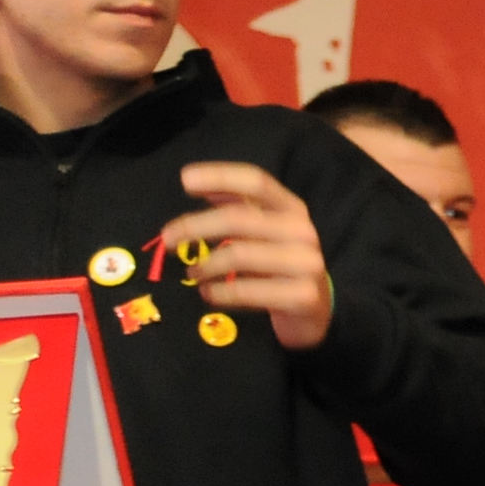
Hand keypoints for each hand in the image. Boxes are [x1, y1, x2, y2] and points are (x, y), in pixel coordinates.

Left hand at [162, 163, 332, 351]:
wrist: (317, 309)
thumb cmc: (280, 263)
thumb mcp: (264, 229)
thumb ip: (235, 204)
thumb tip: (192, 180)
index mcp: (292, 209)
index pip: (256, 181)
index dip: (219, 176)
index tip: (185, 180)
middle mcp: (303, 232)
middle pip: (238, 218)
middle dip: (193, 227)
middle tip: (166, 240)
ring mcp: (306, 265)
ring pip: (238, 254)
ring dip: (204, 266)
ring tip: (192, 274)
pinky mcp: (301, 296)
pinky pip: (245, 291)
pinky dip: (217, 293)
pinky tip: (208, 294)